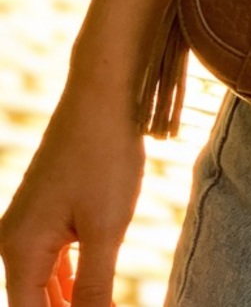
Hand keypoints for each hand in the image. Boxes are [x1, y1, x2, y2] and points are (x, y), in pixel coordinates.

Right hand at [0, 86, 141, 306]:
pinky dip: (71, 283)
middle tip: (108, 306)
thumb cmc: (106, 155)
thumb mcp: (106, 229)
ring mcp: (29, 224)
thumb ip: (95, 289)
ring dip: (68, 304)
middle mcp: (14, 241)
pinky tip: (91, 295)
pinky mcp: (48, 211)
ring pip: (42, 286)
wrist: (104, 92)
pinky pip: (51, 263)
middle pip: (33, 304)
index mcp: (20, 251)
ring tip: (103, 304)